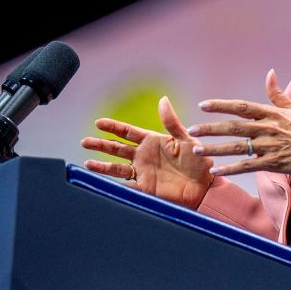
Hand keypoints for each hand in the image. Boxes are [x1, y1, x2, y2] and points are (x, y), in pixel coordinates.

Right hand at [79, 95, 214, 208]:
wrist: (205, 187)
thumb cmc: (199, 162)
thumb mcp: (187, 139)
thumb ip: (172, 123)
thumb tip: (163, 100)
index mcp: (153, 142)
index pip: (128, 132)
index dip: (113, 127)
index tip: (98, 123)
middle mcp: (144, 156)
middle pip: (117, 149)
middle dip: (101, 145)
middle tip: (85, 142)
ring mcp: (143, 172)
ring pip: (116, 168)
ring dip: (102, 166)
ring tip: (87, 163)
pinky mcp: (145, 188)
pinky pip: (125, 186)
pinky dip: (112, 185)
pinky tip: (101, 182)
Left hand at [187, 68, 290, 177]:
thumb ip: (277, 93)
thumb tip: (269, 73)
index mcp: (272, 113)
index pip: (241, 106)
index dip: (221, 105)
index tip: (203, 105)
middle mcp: (268, 128)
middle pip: (233, 127)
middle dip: (210, 128)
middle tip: (191, 129)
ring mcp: (270, 147)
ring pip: (236, 148)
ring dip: (215, 149)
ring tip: (196, 150)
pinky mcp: (273, 163)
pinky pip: (247, 167)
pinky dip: (230, 169)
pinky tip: (215, 170)